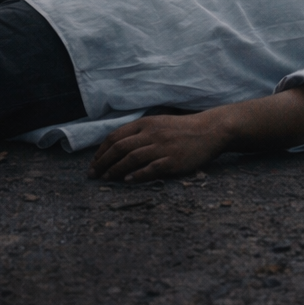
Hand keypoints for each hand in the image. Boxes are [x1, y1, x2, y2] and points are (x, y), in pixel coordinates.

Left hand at [88, 88, 303, 182]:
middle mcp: (151, 134)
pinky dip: (136, 175)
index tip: (93, 163)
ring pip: (131, 159)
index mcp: (146, 123)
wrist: (210, 131)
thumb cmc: (182, 129)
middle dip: (103, 163)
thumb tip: (117, 147)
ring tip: (105, 179)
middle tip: (93, 175)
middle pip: (119, 148)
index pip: (115, 137)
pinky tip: (127, 181)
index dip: (101, 151)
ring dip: (115, 170)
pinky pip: (150, 169)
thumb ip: (139, 133)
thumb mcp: (159, 124)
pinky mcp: (172, 161)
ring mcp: (162, 147)